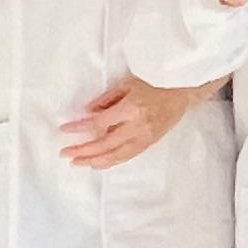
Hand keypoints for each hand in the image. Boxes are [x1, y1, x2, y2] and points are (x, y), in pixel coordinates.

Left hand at [61, 76, 195, 169]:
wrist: (182, 93)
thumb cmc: (154, 83)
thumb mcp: (127, 84)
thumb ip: (106, 99)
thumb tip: (87, 112)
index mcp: (131, 108)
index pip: (99, 122)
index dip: (80, 127)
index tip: (64, 129)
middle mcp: (137, 126)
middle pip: (105, 144)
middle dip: (83, 150)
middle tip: (65, 153)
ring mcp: (144, 137)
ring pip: (116, 155)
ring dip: (94, 161)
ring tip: (77, 163)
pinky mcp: (149, 143)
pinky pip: (126, 157)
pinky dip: (110, 162)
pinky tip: (97, 164)